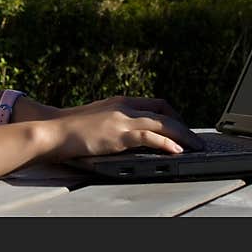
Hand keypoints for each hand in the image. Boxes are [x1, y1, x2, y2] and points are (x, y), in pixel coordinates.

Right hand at [48, 95, 204, 159]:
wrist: (55, 129)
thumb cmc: (73, 127)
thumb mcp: (100, 118)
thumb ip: (116, 120)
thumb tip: (131, 132)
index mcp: (122, 101)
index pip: (157, 103)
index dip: (174, 114)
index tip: (181, 127)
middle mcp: (125, 106)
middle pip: (165, 110)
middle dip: (184, 125)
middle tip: (195, 140)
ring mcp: (123, 119)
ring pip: (163, 122)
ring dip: (183, 135)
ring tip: (196, 147)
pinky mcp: (119, 134)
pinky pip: (149, 136)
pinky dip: (166, 143)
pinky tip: (176, 150)